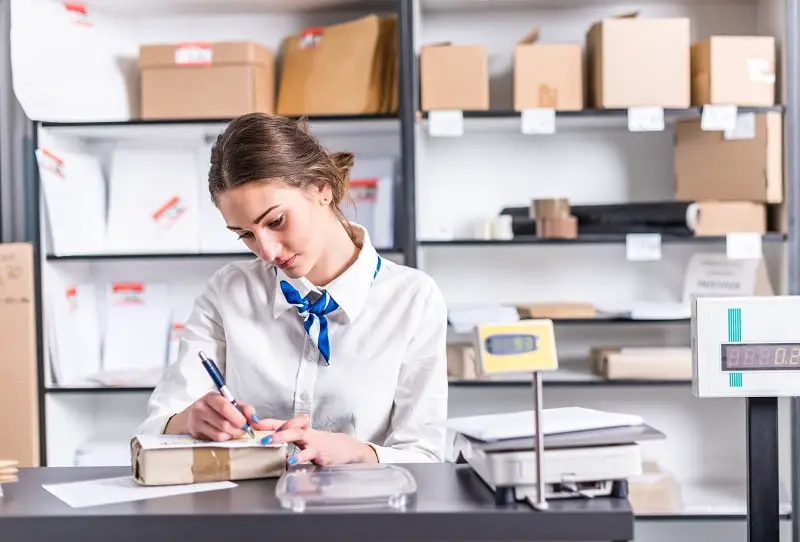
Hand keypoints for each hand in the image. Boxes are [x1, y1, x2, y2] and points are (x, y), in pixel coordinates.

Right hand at [167, 391, 284, 440]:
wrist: (190, 416)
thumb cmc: (214, 409)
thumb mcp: (228, 403)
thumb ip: (243, 409)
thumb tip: (254, 419)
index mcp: (212, 396)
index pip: (226, 406)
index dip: (239, 417)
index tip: (246, 422)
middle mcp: (201, 407)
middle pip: (224, 422)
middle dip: (238, 428)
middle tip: (244, 430)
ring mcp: (196, 420)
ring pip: (221, 432)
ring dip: (232, 434)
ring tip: (235, 432)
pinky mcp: (195, 431)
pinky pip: (215, 438)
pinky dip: (225, 438)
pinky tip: (226, 434)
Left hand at [263, 415, 377, 465]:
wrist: (345, 447)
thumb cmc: (320, 441)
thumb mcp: (302, 434)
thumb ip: (283, 432)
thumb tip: (261, 430)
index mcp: (302, 429)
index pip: (284, 422)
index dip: (269, 423)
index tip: (254, 424)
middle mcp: (309, 435)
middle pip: (295, 430)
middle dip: (280, 434)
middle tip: (264, 439)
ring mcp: (317, 446)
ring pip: (306, 444)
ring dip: (297, 452)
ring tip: (288, 458)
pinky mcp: (324, 457)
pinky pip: (314, 459)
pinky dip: (307, 462)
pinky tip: (300, 465)